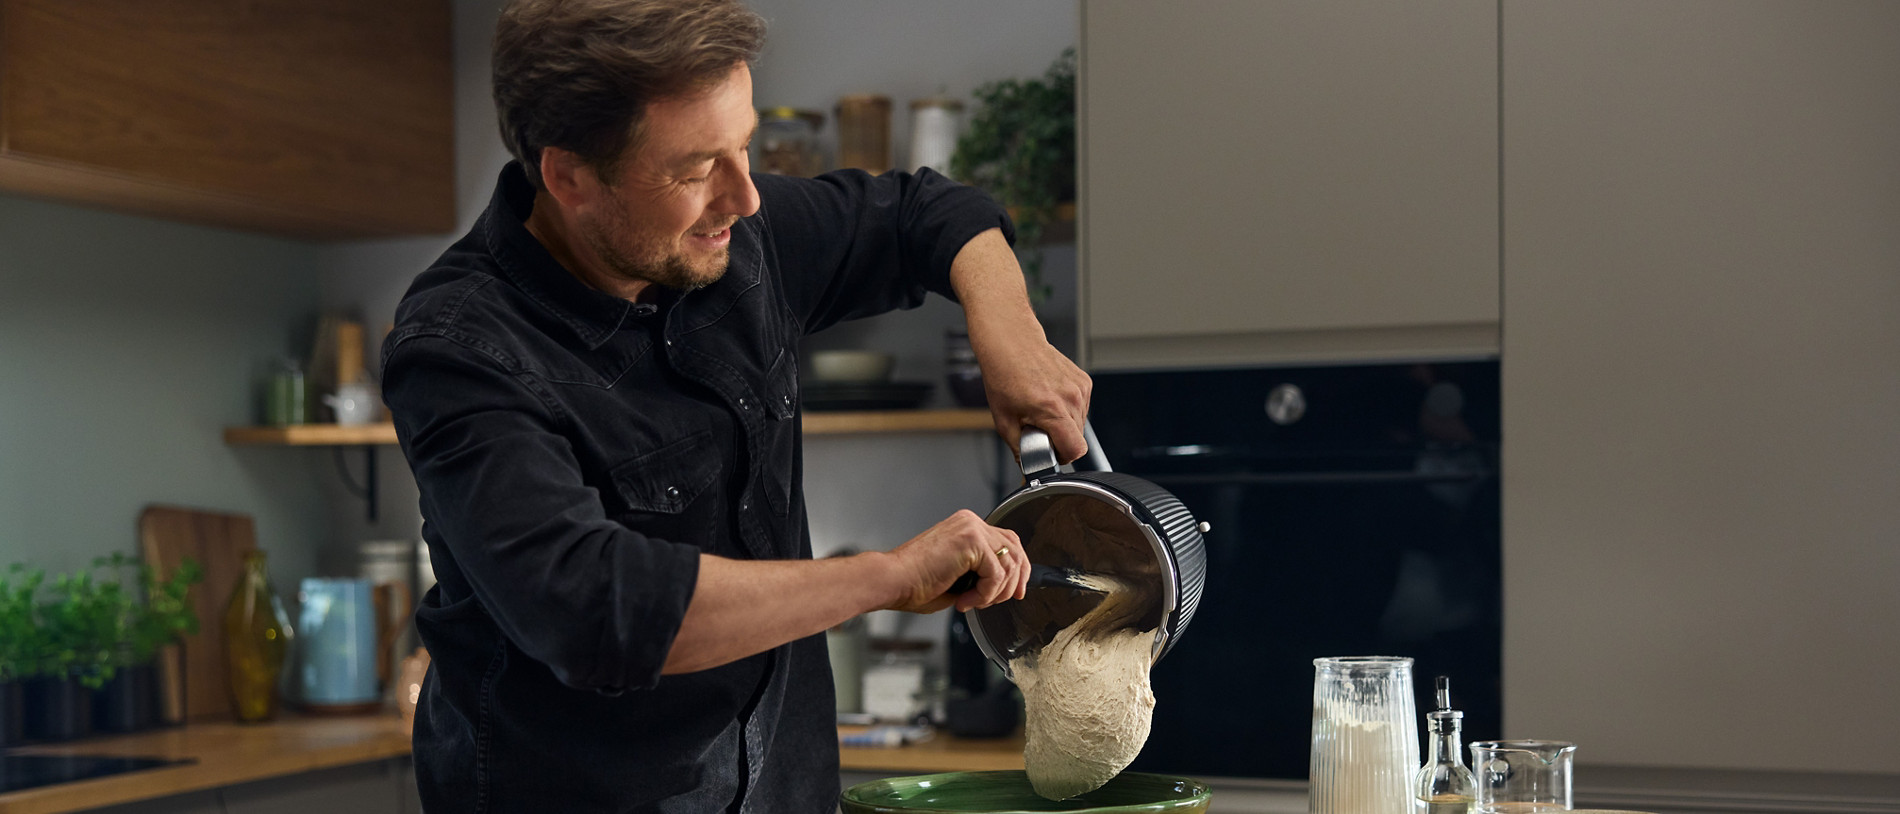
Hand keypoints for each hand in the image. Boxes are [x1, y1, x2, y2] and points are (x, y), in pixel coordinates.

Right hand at [880, 510, 1028, 613]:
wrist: (893, 581)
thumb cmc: (914, 583)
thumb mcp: (957, 575)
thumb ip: (980, 572)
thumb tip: (1001, 585)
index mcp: (966, 526)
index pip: (1007, 541)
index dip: (1017, 568)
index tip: (1016, 590)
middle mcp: (970, 522)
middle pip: (1015, 548)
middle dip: (1016, 579)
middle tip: (1002, 600)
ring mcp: (971, 529)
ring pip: (1008, 564)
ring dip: (995, 592)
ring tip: (972, 601)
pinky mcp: (971, 541)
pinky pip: (996, 574)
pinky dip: (985, 594)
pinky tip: (965, 599)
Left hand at [970, 323, 1091, 463]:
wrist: (1011, 342)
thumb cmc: (1004, 375)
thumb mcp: (1004, 420)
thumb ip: (1020, 449)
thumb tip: (1028, 469)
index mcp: (1053, 409)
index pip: (1075, 450)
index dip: (1062, 457)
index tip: (1049, 452)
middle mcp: (1071, 398)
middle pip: (1077, 438)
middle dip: (1059, 440)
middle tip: (1038, 428)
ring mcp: (1080, 388)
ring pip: (1080, 423)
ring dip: (1064, 424)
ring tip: (1042, 410)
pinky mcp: (1084, 381)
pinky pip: (1081, 407)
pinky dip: (1068, 409)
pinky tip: (1050, 398)